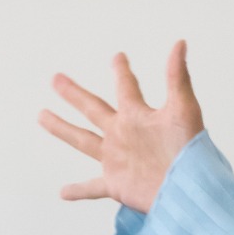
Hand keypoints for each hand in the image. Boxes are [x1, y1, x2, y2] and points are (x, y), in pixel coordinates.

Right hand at [39, 40, 203, 213]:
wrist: (190, 189)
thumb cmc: (191, 151)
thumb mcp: (183, 109)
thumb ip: (177, 76)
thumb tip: (180, 42)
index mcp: (137, 116)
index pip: (126, 87)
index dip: (121, 71)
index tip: (118, 56)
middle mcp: (123, 134)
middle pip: (92, 109)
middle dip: (73, 94)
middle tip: (55, 78)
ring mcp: (117, 159)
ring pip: (82, 141)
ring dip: (62, 129)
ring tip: (42, 115)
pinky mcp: (116, 184)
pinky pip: (92, 188)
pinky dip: (77, 190)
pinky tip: (62, 192)